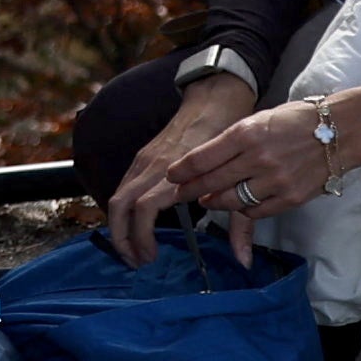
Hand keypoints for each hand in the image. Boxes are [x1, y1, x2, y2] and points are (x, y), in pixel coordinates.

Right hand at [101, 74, 252, 263]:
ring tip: (133, 249)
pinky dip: (122, 211)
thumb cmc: (228, 137)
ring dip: (119, 226)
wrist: (214, 99)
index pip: (143, 210)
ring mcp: (143, 159)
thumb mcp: (240, 183)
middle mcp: (152, 166)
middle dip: (121, 238)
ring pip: (116, 196)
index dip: (142, 238)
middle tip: (135, 261)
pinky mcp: (142, 156)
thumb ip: (239, 224)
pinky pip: (123, 187)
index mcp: (174, 173)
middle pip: (119, 205)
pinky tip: (135, 224)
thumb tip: (244, 261)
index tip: (152, 257)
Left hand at [149, 83, 360, 265]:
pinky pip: (257, 211)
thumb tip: (203, 161)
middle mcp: (258, 158)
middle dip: (191, 190)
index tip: (171, 176)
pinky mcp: (291, 198)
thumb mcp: (258, 120)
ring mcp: (275, 180)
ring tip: (207, 200)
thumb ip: (232, 141)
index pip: (202, 157)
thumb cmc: (295, 121)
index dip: (182, 170)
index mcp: (246, 133)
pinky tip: (238, 204)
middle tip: (181, 193)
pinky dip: (243, 210)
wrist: (340, 131)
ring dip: (215, 202)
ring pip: (232, 200)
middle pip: (212, 182)